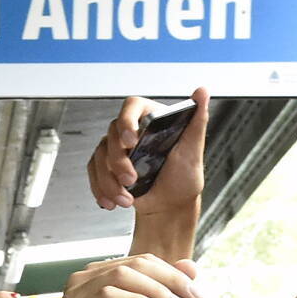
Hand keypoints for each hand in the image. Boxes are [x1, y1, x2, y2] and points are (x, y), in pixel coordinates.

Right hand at [26, 254, 200, 297]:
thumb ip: (159, 295)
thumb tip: (191, 268)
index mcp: (101, 275)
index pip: (143, 261)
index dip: (173, 273)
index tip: (197, 293)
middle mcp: (86, 277)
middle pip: (136, 263)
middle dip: (170, 279)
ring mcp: (77, 291)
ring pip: (122, 275)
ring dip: (155, 290)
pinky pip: (107, 295)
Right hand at [87, 87, 208, 213]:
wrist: (170, 205)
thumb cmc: (183, 177)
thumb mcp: (194, 149)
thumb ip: (197, 120)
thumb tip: (202, 92)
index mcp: (151, 119)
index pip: (132, 107)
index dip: (127, 121)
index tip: (131, 140)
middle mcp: (132, 131)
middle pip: (112, 135)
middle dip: (118, 162)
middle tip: (131, 179)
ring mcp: (117, 149)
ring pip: (100, 156)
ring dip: (109, 181)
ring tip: (126, 198)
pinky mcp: (107, 166)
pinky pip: (94, 172)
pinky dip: (101, 189)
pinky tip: (112, 201)